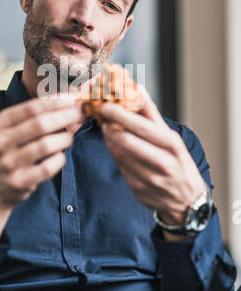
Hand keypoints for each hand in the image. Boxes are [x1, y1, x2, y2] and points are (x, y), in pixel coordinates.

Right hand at [0, 96, 83, 242]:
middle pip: (40, 124)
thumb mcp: (8, 130)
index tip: (72, 99)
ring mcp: (9, 163)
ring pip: (46, 145)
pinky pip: (48, 167)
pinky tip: (59, 156)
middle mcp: (1, 141)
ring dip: (64, 139)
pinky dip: (59, 160)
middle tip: (80, 114)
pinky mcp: (19, 181)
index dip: (55, 102)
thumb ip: (31, 116)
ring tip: (69, 138)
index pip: (31, 108)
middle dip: (65, 116)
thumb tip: (66, 100)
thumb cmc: (7, 152)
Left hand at [99, 89, 204, 225]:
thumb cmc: (178, 163)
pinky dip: (114, 153)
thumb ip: (152, 115)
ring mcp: (150, 178)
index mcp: (172, 145)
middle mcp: (163, 162)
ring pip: (120, 154)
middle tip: (102, 116)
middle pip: (127, 141)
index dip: (121, 115)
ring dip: (109, 139)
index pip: (143, 127)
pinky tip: (114, 145)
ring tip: (106, 128)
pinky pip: (120, 167)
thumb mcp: (172, 138)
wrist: (187, 200)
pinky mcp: (138, 190)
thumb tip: (138, 90)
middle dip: (110, 127)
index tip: (106, 105)